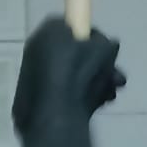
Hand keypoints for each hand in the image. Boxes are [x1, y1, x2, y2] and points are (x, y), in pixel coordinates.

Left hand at [10, 18, 125, 146]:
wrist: (54, 119)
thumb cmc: (79, 76)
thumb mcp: (103, 50)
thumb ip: (105, 44)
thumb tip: (106, 46)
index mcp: (45, 35)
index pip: (69, 27)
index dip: (91, 38)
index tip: (106, 52)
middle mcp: (34, 54)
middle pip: (70, 55)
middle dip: (97, 67)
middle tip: (116, 79)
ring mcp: (29, 80)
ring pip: (68, 78)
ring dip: (93, 85)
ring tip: (111, 95)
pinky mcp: (30, 105)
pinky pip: (60, 97)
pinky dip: (78, 100)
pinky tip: (96, 108)